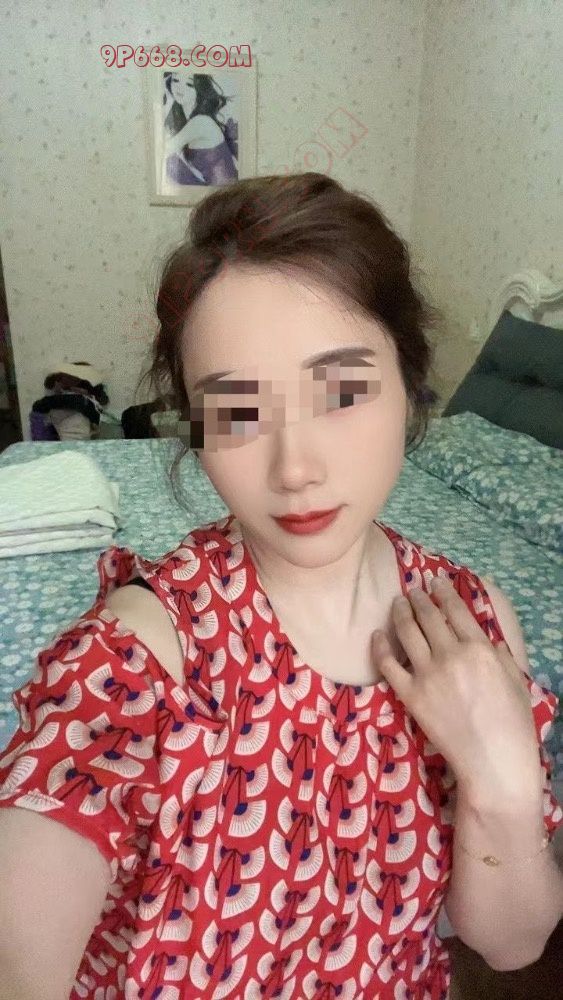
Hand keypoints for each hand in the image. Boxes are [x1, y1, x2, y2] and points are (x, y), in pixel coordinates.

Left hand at [371, 576, 542, 800]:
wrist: (493, 760)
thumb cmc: (512, 724)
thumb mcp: (516, 681)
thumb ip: (501, 656)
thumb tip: (489, 641)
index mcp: (479, 648)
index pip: (455, 610)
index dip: (443, 591)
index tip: (435, 581)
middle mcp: (451, 654)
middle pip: (428, 616)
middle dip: (419, 598)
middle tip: (412, 590)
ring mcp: (427, 673)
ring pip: (406, 632)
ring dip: (400, 613)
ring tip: (397, 604)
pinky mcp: (410, 694)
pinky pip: (387, 664)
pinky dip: (380, 646)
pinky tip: (376, 635)